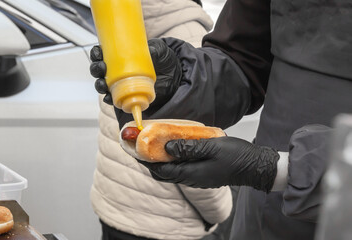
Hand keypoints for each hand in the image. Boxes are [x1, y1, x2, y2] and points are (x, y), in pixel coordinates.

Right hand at [90, 38, 181, 113]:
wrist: (173, 75)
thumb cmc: (162, 59)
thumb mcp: (159, 50)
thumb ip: (155, 49)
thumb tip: (151, 51)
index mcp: (119, 54)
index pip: (102, 52)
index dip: (96, 53)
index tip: (98, 51)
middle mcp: (116, 69)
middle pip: (99, 69)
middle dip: (96, 69)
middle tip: (102, 68)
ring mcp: (120, 83)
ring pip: (103, 84)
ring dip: (99, 84)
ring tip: (103, 84)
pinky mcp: (126, 95)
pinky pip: (113, 98)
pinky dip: (109, 99)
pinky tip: (109, 97)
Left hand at [140, 137, 278, 191]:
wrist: (256, 167)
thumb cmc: (236, 156)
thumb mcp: (211, 147)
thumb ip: (188, 147)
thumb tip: (167, 147)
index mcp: (190, 174)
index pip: (160, 169)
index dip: (145, 159)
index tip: (135, 148)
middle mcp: (191, 179)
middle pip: (163, 172)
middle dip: (150, 160)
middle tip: (142, 144)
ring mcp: (197, 178)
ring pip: (172, 170)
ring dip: (162, 159)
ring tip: (156, 143)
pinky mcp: (203, 174)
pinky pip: (182, 168)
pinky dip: (174, 159)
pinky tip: (176, 147)